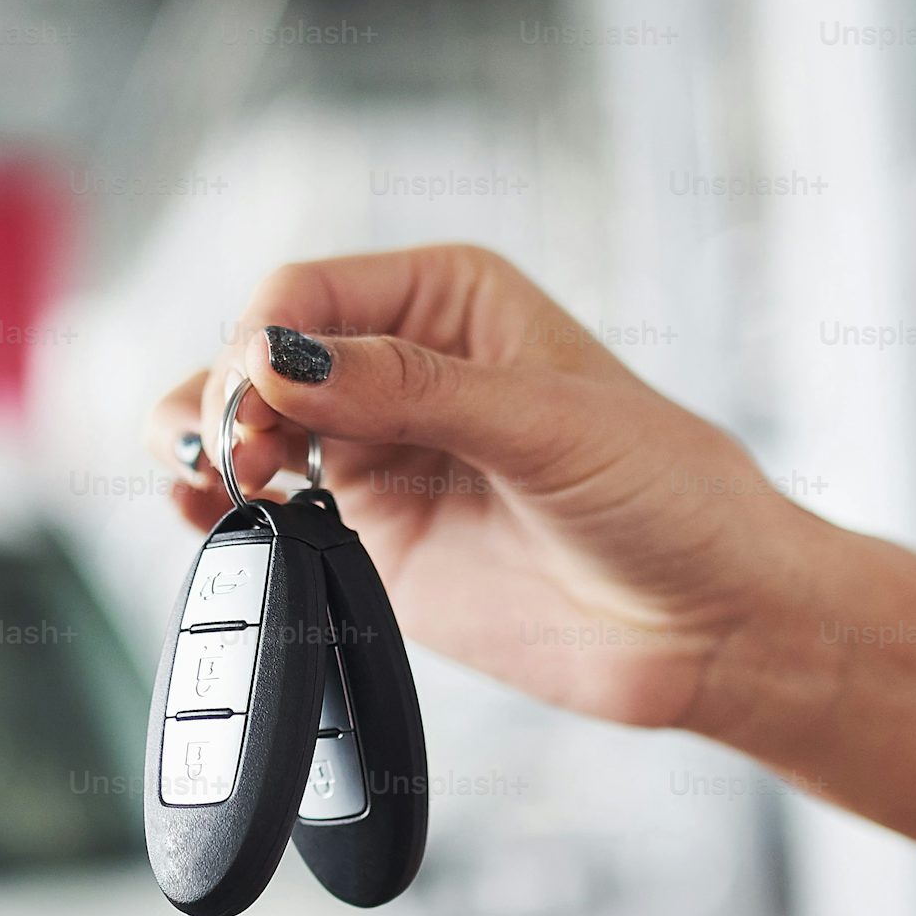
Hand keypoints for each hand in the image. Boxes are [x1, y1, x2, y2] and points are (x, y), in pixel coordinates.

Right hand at [144, 244, 801, 731]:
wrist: (711, 625)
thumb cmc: (670, 496)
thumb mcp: (546, 423)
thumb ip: (410, 389)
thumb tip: (282, 359)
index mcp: (448, 299)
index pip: (308, 290)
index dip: (267, 338)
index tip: (265, 398)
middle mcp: (400, 365)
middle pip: (259, 353)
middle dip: (229, 395)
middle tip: (243, 459)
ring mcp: (378, 452)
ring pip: (244, 425)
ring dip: (204, 442)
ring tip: (209, 480)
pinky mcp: (368, 535)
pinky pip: (264, 505)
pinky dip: (218, 505)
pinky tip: (209, 513)